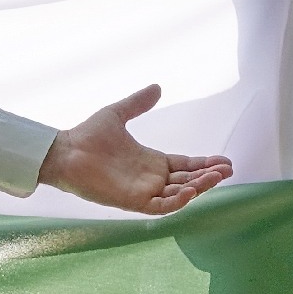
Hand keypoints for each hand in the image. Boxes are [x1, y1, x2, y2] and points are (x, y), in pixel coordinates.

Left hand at [38, 84, 231, 213]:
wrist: (64, 151)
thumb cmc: (87, 135)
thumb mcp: (117, 114)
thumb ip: (138, 103)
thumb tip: (157, 87)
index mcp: (151, 161)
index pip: (185, 165)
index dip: (204, 164)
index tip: (224, 161)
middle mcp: (151, 178)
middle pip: (187, 180)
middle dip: (208, 176)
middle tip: (228, 169)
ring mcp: (143, 191)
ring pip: (179, 194)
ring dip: (198, 187)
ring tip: (217, 176)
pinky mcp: (132, 201)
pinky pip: (161, 206)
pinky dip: (177, 201)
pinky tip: (189, 191)